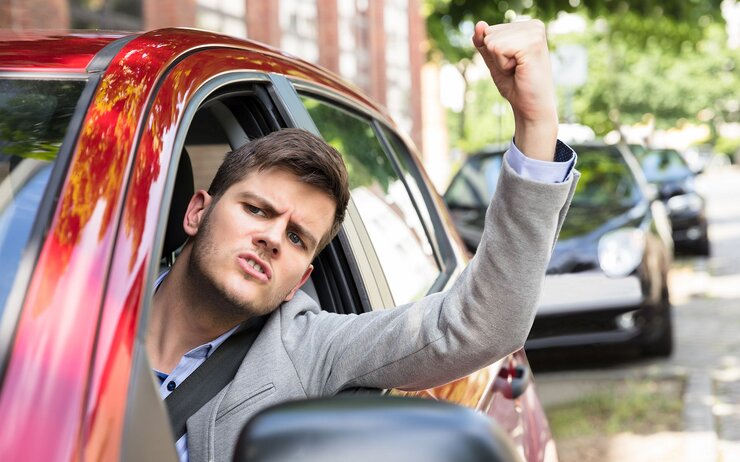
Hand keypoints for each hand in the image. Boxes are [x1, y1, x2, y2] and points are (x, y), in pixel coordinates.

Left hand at [473, 20, 557, 160]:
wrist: (531, 107)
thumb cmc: (515, 86)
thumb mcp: (494, 61)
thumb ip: (484, 42)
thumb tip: (479, 24)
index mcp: (527, 27)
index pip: (490, 30)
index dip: (494, 53)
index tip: (512, 64)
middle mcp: (534, 25)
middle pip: (490, 34)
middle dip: (496, 57)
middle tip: (515, 69)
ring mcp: (535, 32)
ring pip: (492, 41)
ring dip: (500, 62)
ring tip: (518, 70)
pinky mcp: (532, 43)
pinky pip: (497, 49)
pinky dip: (502, 65)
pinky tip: (519, 70)